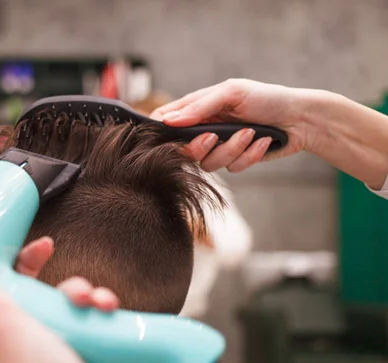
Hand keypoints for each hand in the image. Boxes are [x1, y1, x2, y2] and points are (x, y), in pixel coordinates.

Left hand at [0, 229, 129, 362]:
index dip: (2, 261)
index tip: (20, 244)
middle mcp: (11, 340)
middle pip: (26, 287)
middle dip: (43, 270)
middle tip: (49, 249)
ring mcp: (46, 345)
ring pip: (61, 298)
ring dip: (78, 291)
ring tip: (89, 300)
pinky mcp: (78, 348)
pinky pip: (86, 315)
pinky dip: (98, 306)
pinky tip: (105, 309)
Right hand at [151, 79, 313, 172]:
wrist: (301, 119)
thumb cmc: (267, 98)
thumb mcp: (231, 93)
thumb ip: (199, 107)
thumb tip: (168, 120)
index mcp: (199, 108)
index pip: (167, 120)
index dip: (160, 130)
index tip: (163, 136)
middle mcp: (206, 129)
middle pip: (184, 150)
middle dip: (199, 147)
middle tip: (214, 137)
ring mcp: (221, 147)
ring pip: (209, 163)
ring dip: (233, 149)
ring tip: (251, 133)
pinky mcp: (237, 160)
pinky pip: (233, 168)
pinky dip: (250, 155)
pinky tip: (263, 142)